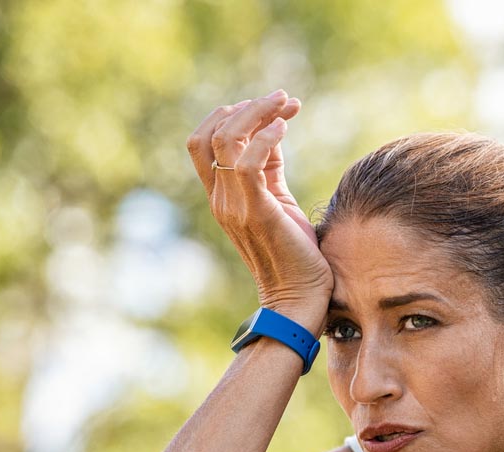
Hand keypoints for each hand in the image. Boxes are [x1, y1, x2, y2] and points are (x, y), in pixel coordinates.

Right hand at [187, 90, 331, 327]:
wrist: (300, 300)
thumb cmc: (297, 256)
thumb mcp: (279, 202)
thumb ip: (269, 170)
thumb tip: (273, 133)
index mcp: (222, 198)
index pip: (204, 143)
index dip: (232, 115)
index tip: (272, 107)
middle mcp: (221, 200)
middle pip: (209, 134)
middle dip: (246, 107)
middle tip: (283, 98)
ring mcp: (234, 206)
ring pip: (226, 139)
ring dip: (257, 113)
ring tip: (287, 103)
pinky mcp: (256, 212)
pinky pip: (247, 163)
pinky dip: (265, 138)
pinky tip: (284, 128)